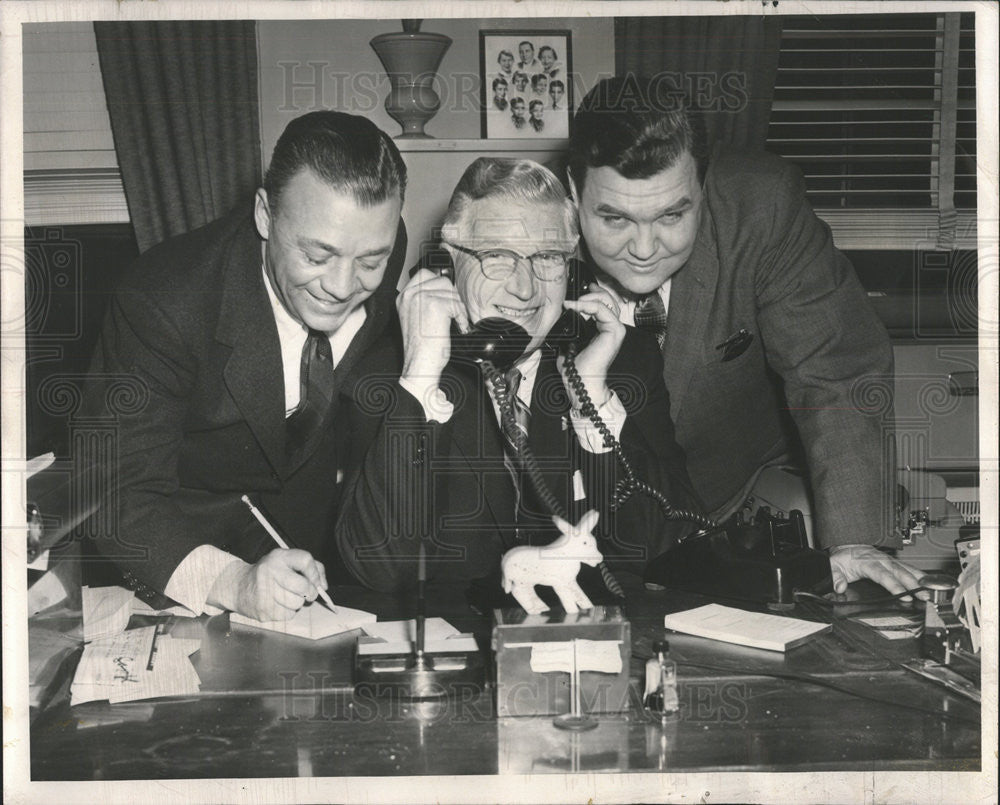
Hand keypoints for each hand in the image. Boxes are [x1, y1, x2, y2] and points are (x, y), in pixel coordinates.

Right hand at [210, 548, 327, 620]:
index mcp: (279, 557)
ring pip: (297, 603)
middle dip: (310, 593)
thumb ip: (309, 568)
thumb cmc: (269, 574)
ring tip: (287, 597)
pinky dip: (287, 612)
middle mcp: (270, 571)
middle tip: (308, 593)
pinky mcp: (263, 609)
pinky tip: (277, 604)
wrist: (239, 586)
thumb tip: (323, 586)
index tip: (316, 581)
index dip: (316, 573)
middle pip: (303, 586)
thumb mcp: (286, 561)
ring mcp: (264, 591)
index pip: (305, 560)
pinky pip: (288, 615)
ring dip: (297, 603)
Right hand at [397, 268, 469, 386]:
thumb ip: (425, 301)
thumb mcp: (417, 318)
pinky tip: (457, 328)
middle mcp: (409, 294)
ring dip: (458, 308)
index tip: (448, 301)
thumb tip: (446, 290)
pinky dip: (462, 317)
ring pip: (451, 292)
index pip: (426, 274)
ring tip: (454, 323)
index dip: (441, 286)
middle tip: (453, 314)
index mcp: (404, 297)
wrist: (420, 365)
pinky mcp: (435, 305)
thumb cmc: (421, 348)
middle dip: (452, 297)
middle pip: (442, 281)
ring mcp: (421, 298)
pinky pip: (457, 304)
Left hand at [558, 284, 625, 409]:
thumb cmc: (576, 369)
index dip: (592, 296)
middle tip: (578, 292)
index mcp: (604, 330)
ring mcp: (616, 329)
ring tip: (573, 302)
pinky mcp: (615, 331)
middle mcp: (612, 328)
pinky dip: (587, 305)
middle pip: (609, 299)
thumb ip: (569, 330)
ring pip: (607, 301)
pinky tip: (575, 306)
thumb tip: (559, 318)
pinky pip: (602, 309)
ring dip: (588, 297)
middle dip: (593, 292)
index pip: (604, 306)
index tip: (576, 295)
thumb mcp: (569, 344)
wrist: (581, 382)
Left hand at [829, 544, 928, 600]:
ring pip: (907, 569)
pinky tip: (929, 582)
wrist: (847, 548)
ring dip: (920, 579)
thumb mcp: (833, 566)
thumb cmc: (843, 558)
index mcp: (867, 562)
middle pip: (900, 572)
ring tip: (932, 589)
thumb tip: (839, 586)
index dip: (894, 585)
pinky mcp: (893, 563)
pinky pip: (908, 568)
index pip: (883, 575)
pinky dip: (920, 575)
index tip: (904, 595)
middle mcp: (880, 560)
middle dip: (914, 584)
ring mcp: (888, 561)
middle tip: (925, 596)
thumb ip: (835, 576)